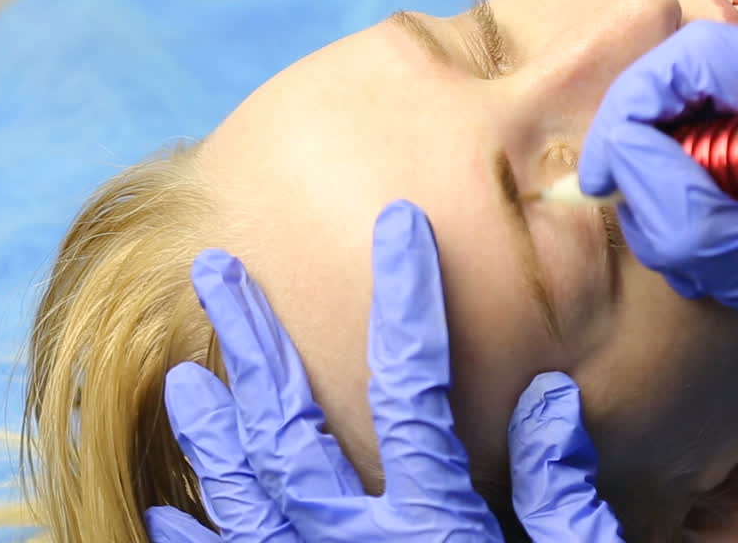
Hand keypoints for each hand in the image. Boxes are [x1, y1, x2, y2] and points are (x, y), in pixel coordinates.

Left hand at [144, 201, 622, 541]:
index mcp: (438, 524)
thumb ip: (565, 496)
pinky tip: (172, 509)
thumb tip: (548, 398)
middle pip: (293, 425)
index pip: (414, 386)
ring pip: (244, 496)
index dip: (406, 299)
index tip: (397, 224)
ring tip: (186, 373)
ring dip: (211, 429)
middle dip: (255, 338)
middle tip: (215, 268)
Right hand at [578, 21, 737, 541]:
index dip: (634, 107)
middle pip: (685, 91)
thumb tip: (619, 161)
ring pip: (689, 134)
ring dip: (671, 203)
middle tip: (657, 235)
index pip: (697, 56)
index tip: (606, 177)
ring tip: (701, 269)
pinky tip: (714, 268)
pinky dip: (693, 221)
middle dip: (650, 162)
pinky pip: (711, 170)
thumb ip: (687, 215)